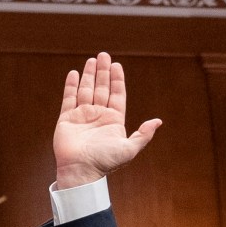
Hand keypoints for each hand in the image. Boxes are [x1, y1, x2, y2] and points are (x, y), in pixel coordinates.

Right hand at [52, 52, 160, 189]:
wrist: (81, 171)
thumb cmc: (105, 162)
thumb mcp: (129, 149)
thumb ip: (143, 134)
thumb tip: (158, 121)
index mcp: (113, 120)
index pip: (117, 94)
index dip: (117, 79)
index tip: (117, 65)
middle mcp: (98, 116)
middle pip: (102, 88)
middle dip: (103, 72)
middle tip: (103, 55)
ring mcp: (82, 116)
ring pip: (86, 90)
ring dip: (89, 75)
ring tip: (92, 60)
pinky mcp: (67, 119)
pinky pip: (69, 98)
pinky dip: (71, 85)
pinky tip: (74, 73)